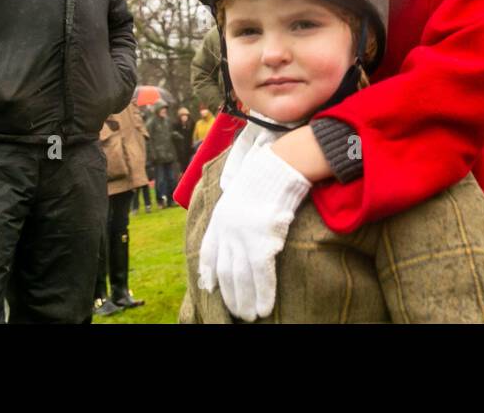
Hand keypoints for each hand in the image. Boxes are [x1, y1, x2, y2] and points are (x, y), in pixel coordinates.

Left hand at [197, 141, 310, 319]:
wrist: (275, 168)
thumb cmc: (263, 176)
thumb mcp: (238, 191)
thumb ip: (234, 211)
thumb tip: (239, 219)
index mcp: (219, 219)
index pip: (208, 252)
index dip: (209, 272)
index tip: (210, 287)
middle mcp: (227, 232)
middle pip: (225, 272)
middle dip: (230, 295)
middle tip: (237, 312)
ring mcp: (243, 239)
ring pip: (240, 278)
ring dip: (245, 301)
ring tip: (250, 316)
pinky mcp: (261, 243)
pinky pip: (261, 276)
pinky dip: (263, 294)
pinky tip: (265, 307)